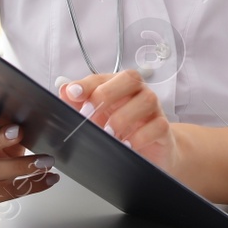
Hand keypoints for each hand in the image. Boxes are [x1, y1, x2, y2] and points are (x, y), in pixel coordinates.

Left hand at [59, 70, 178, 172]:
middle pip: (130, 78)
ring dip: (123, 117)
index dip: (87, 84)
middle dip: (107, 94)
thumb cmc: (122, 129)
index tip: (72, 94)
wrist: (152, 150)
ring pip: (147, 100)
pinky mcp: (163, 128)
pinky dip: (140, 136)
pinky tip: (127, 145)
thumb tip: (64, 90)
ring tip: (108, 134)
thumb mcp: (98, 117)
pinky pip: (157, 125)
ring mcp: (153, 109)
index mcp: (119, 86)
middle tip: (90, 114)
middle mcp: (138, 92)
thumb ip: (79, 104)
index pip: (103, 77)